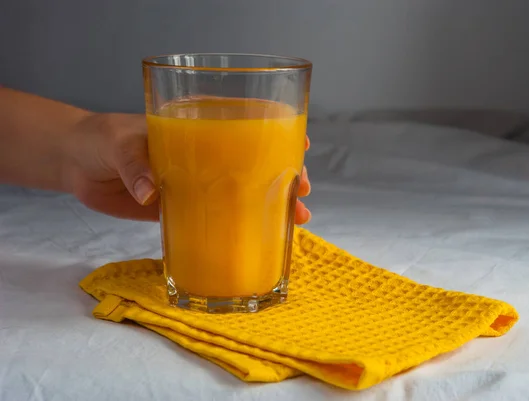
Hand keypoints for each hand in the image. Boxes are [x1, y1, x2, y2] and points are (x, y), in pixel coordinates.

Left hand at [64, 113, 311, 223]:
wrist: (76, 164)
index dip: (277, 132)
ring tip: (294, 220)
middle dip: (284, 174)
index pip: (245, 125)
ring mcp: (195, 182)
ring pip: (241, 192)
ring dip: (268, 205)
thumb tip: (151, 194)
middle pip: (254, 162)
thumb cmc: (102, 138)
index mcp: (196, 127)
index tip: (301, 142)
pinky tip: (255, 237)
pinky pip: (213, 216)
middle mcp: (203, 155)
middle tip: (303, 191)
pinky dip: (235, 227)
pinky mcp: (180, 207)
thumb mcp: (119, 142)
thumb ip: (135, 164)